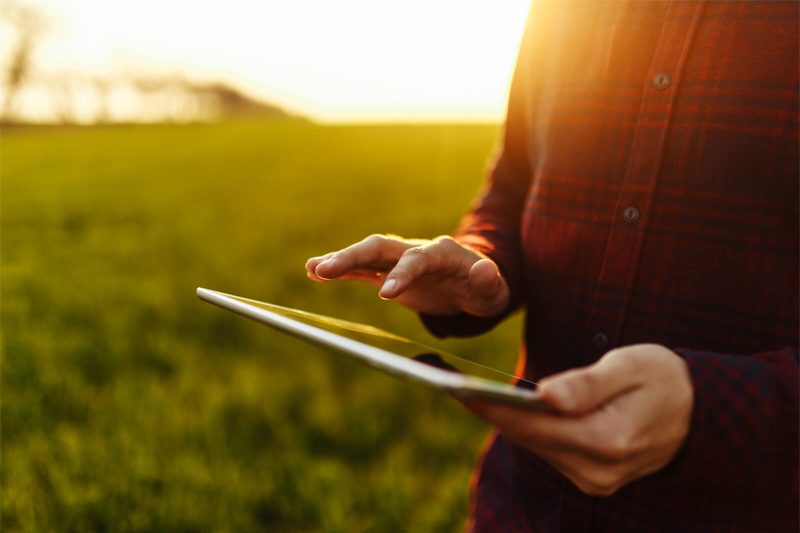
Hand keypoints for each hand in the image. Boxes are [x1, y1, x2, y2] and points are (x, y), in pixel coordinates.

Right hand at [305, 234, 509, 316]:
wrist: (474, 285)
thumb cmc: (485, 290)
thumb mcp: (494, 291)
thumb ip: (489, 282)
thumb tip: (484, 270)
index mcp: (442, 253)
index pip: (417, 259)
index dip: (402, 274)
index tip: (385, 295)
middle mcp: (416, 250)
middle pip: (380, 246)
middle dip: (352, 256)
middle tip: (324, 270)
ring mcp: (399, 259)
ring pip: (365, 254)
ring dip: (339, 260)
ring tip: (311, 268)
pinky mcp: (388, 271)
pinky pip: (361, 269)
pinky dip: (340, 270)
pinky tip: (314, 271)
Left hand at [458, 344, 693, 495]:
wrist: (698, 411)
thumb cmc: (663, 377)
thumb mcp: (630, 367)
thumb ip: (587, 384)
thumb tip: (543, 395)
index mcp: (607, 439)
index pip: (533, 424)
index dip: (490, 405)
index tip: (454, 388)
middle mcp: (597, 469)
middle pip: (526, 438)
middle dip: (486, 410)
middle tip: (444, 383)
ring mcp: (594, 478)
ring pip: (534, 445)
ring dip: (502, 419)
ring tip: (463, 391)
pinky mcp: (591, 477)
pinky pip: (547, 450)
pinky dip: (525, 428)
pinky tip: (503, 407)